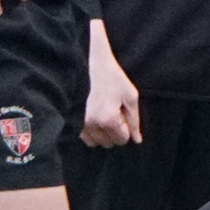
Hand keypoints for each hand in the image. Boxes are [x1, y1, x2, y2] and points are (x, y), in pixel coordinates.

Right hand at [80, 24, 140, 148]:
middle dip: (115, 131)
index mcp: (108, 119)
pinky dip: (92, 131)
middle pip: (109, 143)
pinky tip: (94, 116)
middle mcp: (92, 125)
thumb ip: (135, 120)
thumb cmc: (112, 79)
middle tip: (114, 112)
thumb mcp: (130, 96)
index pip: (122, 140)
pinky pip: (85, 137)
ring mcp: (80, 124)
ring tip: (104, 114)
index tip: (123, 114)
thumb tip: (137, 140)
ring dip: (102, 134)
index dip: (126, 129)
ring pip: (96, 143)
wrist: (87, 65)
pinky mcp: (72, 121)